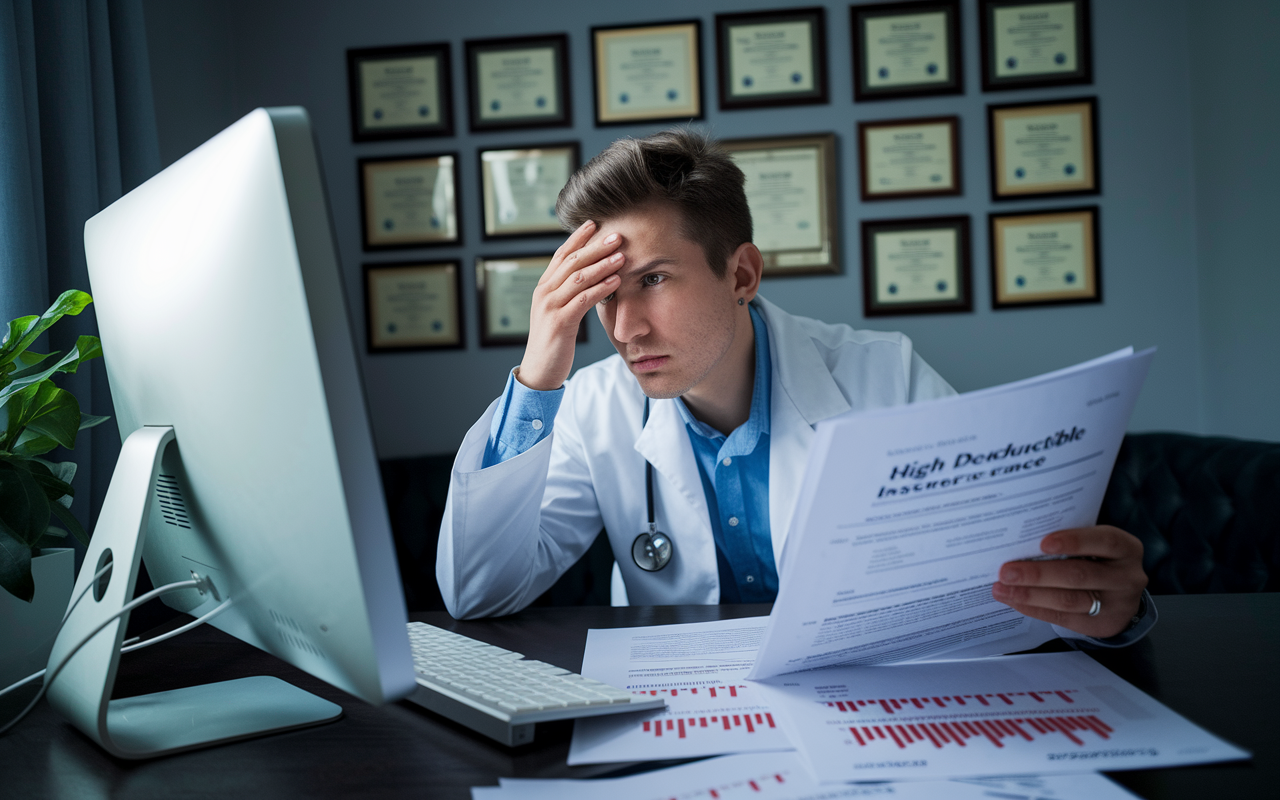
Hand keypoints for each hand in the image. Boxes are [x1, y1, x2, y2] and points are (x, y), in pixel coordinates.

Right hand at [518, 220, 623, 390]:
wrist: (539, 371)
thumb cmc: (553, 342)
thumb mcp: (559, 312)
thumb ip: (569, 294)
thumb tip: (589, 277)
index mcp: (544, 287)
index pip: (562, 255)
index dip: (578, 238)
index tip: (595, 224)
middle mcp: (544, 293)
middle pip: (572, 262)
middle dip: (596, 247)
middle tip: (617, 235)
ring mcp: (550, 307)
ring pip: (578, 278)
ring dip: (602, 265)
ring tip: (622, 255)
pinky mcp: (559, 322)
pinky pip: (583, 299)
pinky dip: (601, 288)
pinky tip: (616, 281)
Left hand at [992, 526, 1146, 638]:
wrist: (1121, 597)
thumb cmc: (1099, 560)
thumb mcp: (1096, 546)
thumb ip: (1071, 541)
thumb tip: (1020, 541)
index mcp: (1126, 549)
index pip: (1104, 541)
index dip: (1074, 541)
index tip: (1043, 543)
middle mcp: (1126, 576)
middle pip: (1079, 575)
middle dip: (1038, 573)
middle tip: (1006, 571)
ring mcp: (1116, 604)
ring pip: (1069, 600)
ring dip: (1030, 594)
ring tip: (1002, 588)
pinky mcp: (1101, 625)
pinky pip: (1062, 618)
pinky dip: (1034, 608)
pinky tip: (1014, 600)